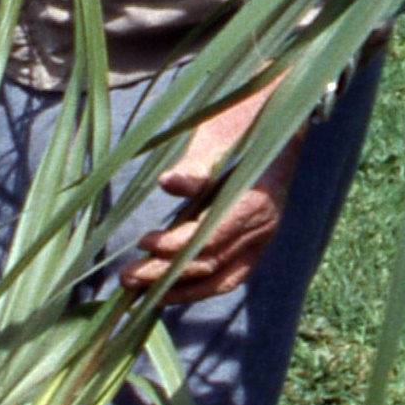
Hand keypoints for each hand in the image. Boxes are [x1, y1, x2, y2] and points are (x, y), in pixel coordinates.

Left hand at [127, 78, 291, 301]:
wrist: (278, 113)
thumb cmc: (241, 119)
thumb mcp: (218, 134)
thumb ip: (196, 166)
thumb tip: (168, 182)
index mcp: (257, 201)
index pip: (212, 238)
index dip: (176, 246)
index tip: (142, 243)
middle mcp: (264, 227)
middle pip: (211, 264)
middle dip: (166, 274)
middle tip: (126, 278)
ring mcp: (262, 239)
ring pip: (220, 279)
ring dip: (178, 288)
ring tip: (140, 292)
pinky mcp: (255, 244)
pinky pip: (228, 276)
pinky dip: (197, 286)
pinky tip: (168, 290)